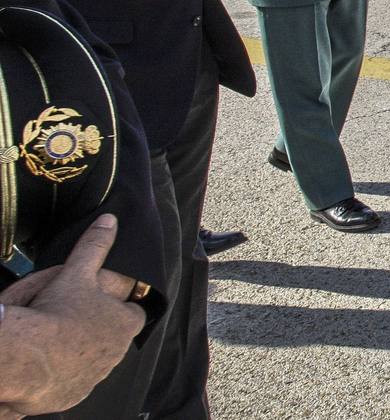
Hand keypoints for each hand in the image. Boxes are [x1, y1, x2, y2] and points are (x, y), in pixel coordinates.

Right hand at [0, 215, 145, 414]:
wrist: (27, 359)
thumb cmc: (56, 313)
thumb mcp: (76, 273)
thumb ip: (95, 246)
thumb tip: (110, 220)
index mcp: (126, 322)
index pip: (135, 312)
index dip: (122, 307)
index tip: (106, 304)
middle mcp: (117, 353)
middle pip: (115, 339)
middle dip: (101, 331)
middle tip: (76, 322)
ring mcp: (96, 376)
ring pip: (96, 362)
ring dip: (83, 353)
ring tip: (59, 343)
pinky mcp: (73, 394)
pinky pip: (73, 383)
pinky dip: (64, 375)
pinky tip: (48, 365)